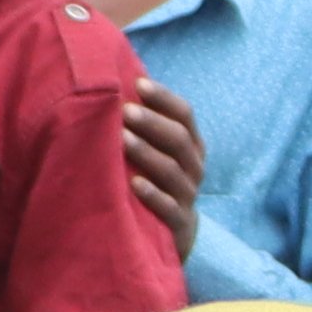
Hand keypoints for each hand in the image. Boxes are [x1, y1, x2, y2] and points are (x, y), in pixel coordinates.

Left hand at [117, 79, 204, 243]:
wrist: (173, 230)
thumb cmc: (156, 179)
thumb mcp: (158, 150)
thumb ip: (145, 124)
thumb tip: (119, 81)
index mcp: (191, 144)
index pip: (184, 114)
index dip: (163, 98)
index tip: (138, 84)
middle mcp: (193, 167)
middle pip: (179, 139)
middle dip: (152, 122)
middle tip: (125, 110)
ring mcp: (187, 195)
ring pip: (171, 170)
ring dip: (146, 153)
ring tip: (122, 139)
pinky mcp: (178, 223)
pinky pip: (169, 207)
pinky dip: (153, 195)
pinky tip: (134, 183)